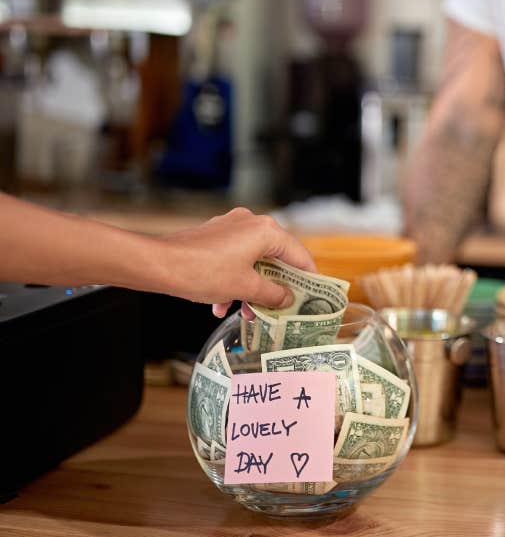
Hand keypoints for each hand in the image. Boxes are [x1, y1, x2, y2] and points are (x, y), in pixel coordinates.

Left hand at [157, 207, 315, 317]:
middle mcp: (251, 223)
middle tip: (279, 310)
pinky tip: (221, 304)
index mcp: (266, 231)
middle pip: (275, 259)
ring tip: (245, 313)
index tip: (313, 297)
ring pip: (253, 261)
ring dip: (252, 288)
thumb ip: (272, 294)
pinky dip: (234, 281)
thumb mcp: (245, 288)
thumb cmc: (202, 271)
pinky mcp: (215, 236)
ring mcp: (231, 227)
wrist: (158, 264)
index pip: (299, 255)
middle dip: (274, 288)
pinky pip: (235, 259)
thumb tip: (288, 298)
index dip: (308, 279)